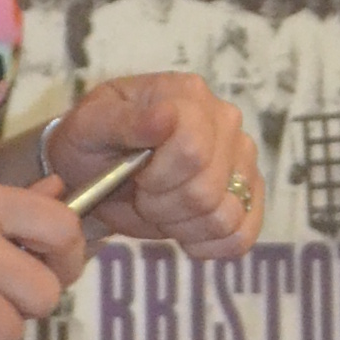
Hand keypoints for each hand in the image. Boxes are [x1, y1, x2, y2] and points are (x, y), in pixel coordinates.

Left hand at [43, 78, 262, 254]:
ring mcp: (242, 158)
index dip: (158, 178)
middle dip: (163, 205)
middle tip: (142, 194)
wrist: (98, 170)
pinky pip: (243, 235)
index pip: (193, 151)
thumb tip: (166, 116)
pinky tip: (183, 231)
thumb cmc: (93, 143)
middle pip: (206, 190)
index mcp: (189, 95)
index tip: (135, 176)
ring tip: (160, 207)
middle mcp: (225, 121)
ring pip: (224, 217)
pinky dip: (209, 244)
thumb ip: (124, 122)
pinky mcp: (249, 193)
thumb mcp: (90, 127)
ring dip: (182, 225)